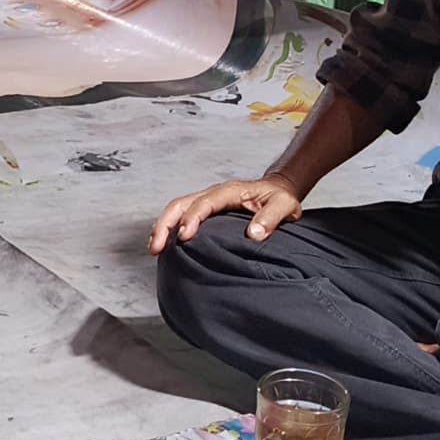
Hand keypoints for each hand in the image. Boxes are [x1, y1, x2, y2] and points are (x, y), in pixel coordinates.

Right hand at [149, 174, 310, 253]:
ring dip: (163, 226)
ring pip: (177, 209)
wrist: (278, 191)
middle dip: (165, 223)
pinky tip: (165, 245)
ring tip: (154, 248)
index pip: (204, 203)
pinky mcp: (205, 211)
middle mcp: (214, 194)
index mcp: (230, 191)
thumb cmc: (280, 199)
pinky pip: (182, 216)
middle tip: (156, 247)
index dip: (192, 218)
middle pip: (181, 204)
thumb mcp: (284, 205)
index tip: (185, 237)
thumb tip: (253, 234)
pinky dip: (170, 229)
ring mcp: (207, 201)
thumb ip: (271, 218)